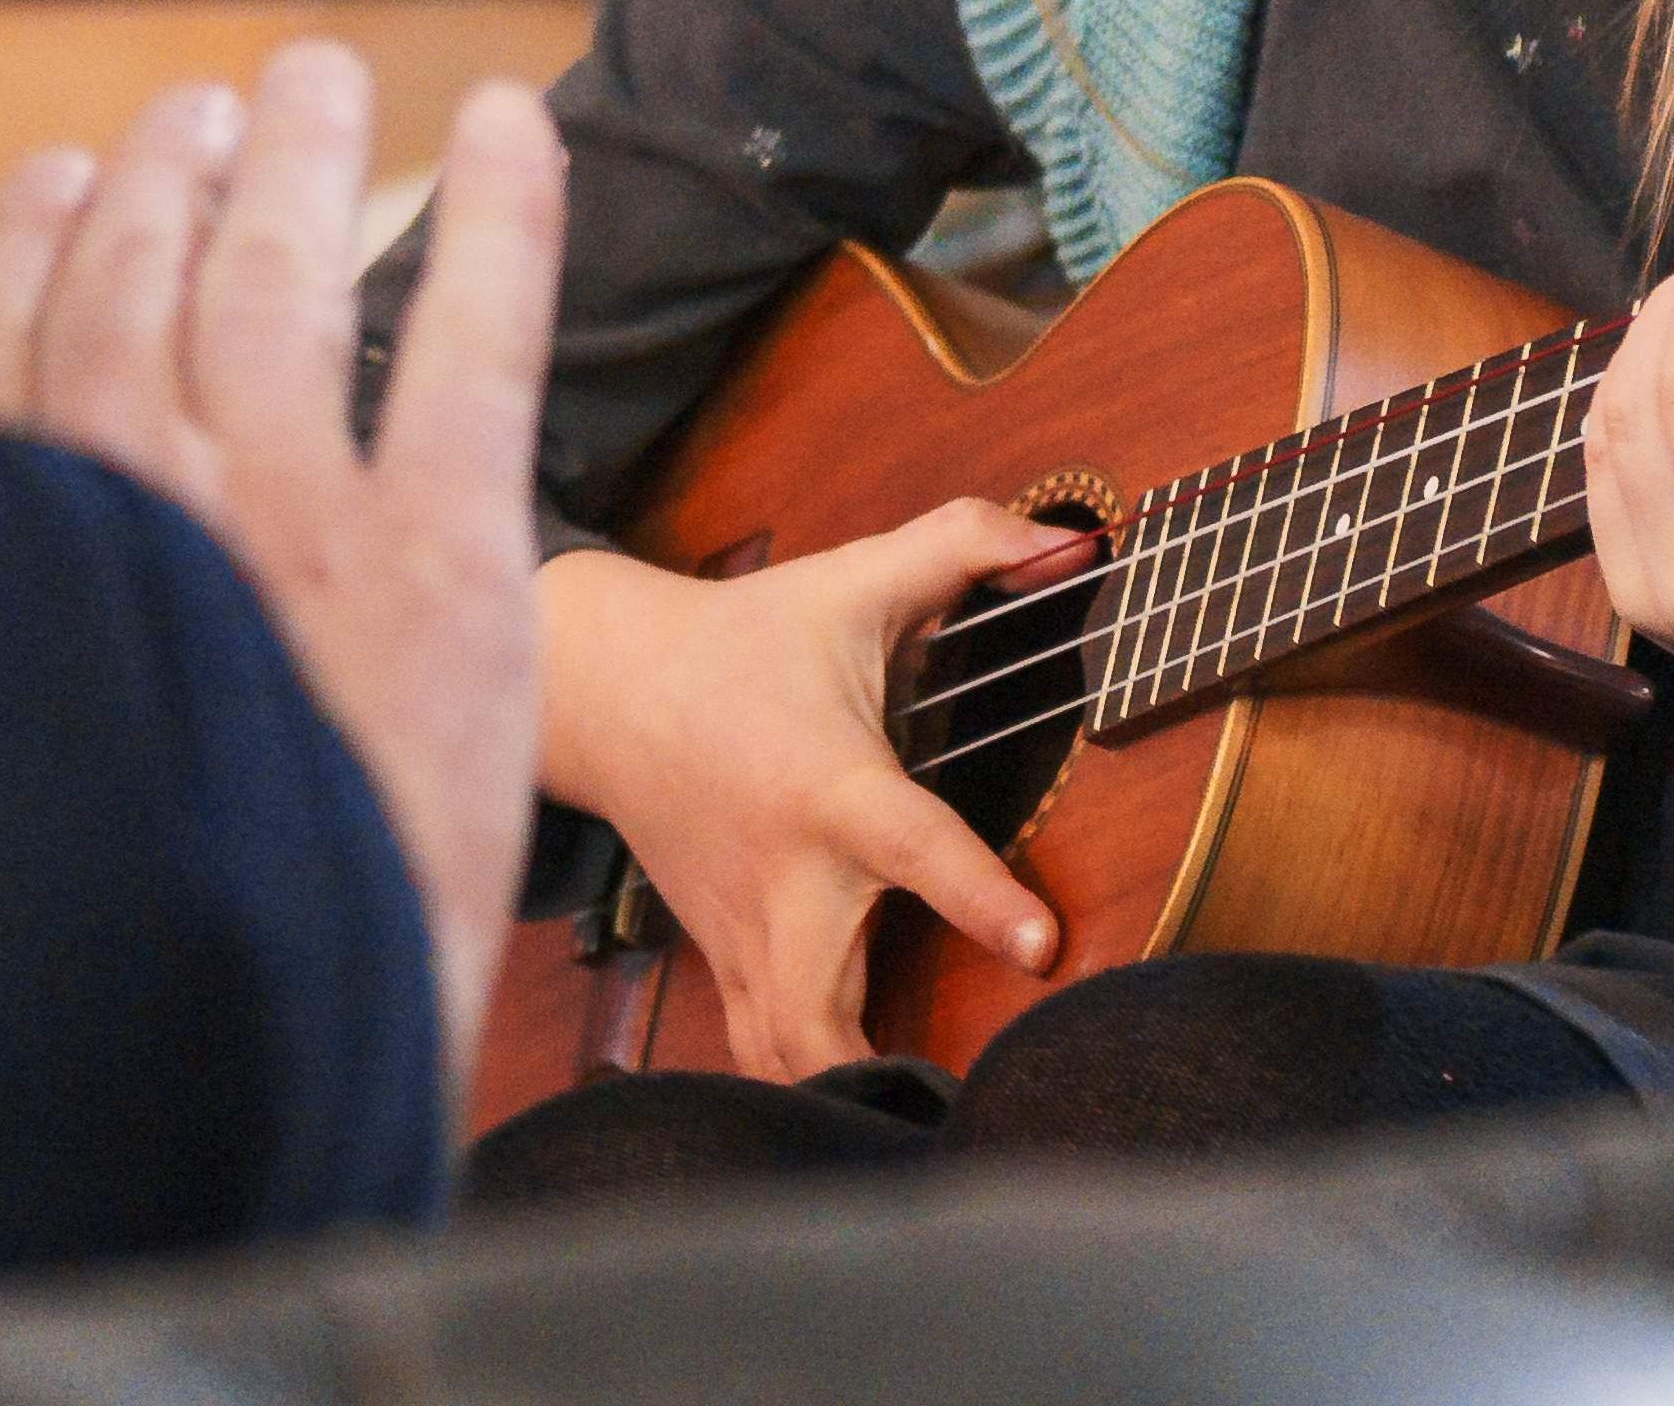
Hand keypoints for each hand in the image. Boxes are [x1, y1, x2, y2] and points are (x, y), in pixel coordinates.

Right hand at [0, 42, 562, 1118]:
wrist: (254, 1067)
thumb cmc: (116, 958)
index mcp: (11, 563)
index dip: (28, 245)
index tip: (62, 181)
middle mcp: (131, 509)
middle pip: (139, 284)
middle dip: (174, 179)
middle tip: (214, 111)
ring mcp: (286, 515)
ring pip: (281, 281)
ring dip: (297, 163)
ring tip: (312, 88)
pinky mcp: (444, 555)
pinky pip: (473, 339)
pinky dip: (501, 214)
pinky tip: (508, 125)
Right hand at [531, 498, 1081, 1082]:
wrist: (601, 688)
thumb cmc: (743, 638)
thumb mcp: (851, 580)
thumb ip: (963, 545)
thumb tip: (1072, 540)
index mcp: (830, 787)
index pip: (910, 846)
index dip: (978, 896)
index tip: (1041, 948)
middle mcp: (786, 878)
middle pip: (812, 1015)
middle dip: (878, 1076)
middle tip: (973, 1110)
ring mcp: (745, 930)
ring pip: (779, 1059)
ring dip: (844, 1102)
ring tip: (929, 1133)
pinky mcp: (724, 956)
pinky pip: (759, 1051)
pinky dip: (804, 1090)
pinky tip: (864, 1111)